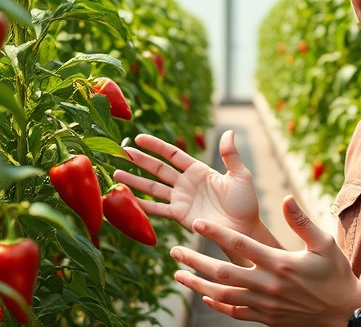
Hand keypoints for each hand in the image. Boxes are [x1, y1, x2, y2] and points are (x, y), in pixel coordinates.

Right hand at [113, 130, 264, 238]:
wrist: (243, 230)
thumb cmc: (245, 203)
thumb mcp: (240, 175)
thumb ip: (230, 155)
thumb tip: (229, 132)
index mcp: (199, 170)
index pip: (173, 154)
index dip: (156, 146)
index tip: (139, 138)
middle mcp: (186, 183)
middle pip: (158, 169)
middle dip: (140, 160)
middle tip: (122, 152)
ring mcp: (180, 200)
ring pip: (152, 187)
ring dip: (134, 181)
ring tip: (115, 173)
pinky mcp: (179, 216)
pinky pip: (157, 209)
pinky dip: (141, 205)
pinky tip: (126, 199)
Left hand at [169, 195, 360, 326]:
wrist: (344, 314)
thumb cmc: (335, 274)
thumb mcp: (324, 243)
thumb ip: (301, 222)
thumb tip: (287, 198)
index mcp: (280, 262)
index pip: (240, 244)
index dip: (216, 233)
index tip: (196, 224)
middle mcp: (267, 284)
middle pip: (222, 272)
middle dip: (195, 262)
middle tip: (175, 252)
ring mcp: (264, 304)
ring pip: (222, 295)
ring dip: (198, 284)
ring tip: (179, 275)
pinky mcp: (266, 319)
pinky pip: (235, 312)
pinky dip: (217, 305)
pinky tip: (204, 295)